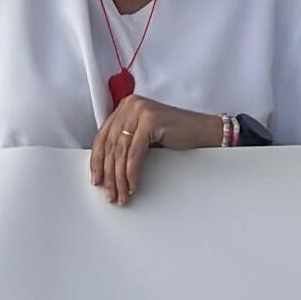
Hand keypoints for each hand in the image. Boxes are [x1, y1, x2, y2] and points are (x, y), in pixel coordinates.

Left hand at [89, 94, 223, 203]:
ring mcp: (140, 111)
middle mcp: (130, 105)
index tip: (96, 179)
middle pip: (110, 145)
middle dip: (108, 174)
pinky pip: (134, 153)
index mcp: (125, 107)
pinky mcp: (150, 121)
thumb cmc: (176, 134)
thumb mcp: (144, 136)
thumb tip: (105, 168)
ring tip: (121, 194)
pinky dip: (132, 173)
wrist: (204, 131)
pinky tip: (133, 186)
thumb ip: (126, 143)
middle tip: (109, 193)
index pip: (102, 136)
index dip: (96, 161)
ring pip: (121, 151)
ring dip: (119, 178)